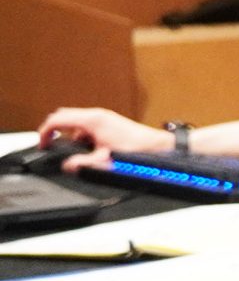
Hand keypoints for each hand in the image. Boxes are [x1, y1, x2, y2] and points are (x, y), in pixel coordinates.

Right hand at [39, 107, 162, 171]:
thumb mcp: (105, 159)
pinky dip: (80, 134)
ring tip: (71, 150)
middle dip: (53, 130)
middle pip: (63, 116)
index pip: (57, 120)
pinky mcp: (107, 121)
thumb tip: (67, 166)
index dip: (44, 132)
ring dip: (68, 133)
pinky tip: (87, 148)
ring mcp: (102, 116)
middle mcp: (96, 114)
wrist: (156, 145)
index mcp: (92, 120)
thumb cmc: (135, 148)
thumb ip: (83, 163)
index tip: (42, 144)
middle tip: (50, 144)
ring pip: (74, 120)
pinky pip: (85, 125)